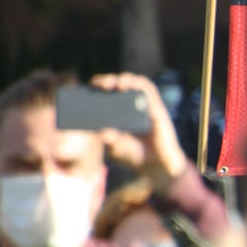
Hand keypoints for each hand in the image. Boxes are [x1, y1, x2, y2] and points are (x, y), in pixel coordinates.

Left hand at [91, 73, 187, 187]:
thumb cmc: (135, 157)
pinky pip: (149, 91)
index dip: (99, 88)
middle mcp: (133, 108)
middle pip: (120, 86)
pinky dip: (138, 84)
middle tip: (98, 85)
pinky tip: (127, 84)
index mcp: (120, 115)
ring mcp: (145, 107)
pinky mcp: (157, 108)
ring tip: (113, 83)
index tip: (89, 87)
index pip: (109, 95)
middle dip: (109, 81)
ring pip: (135, 84)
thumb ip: (108, 140)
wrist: (156, 167)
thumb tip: (101, 131)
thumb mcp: (114, 149)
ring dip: (123, 79)